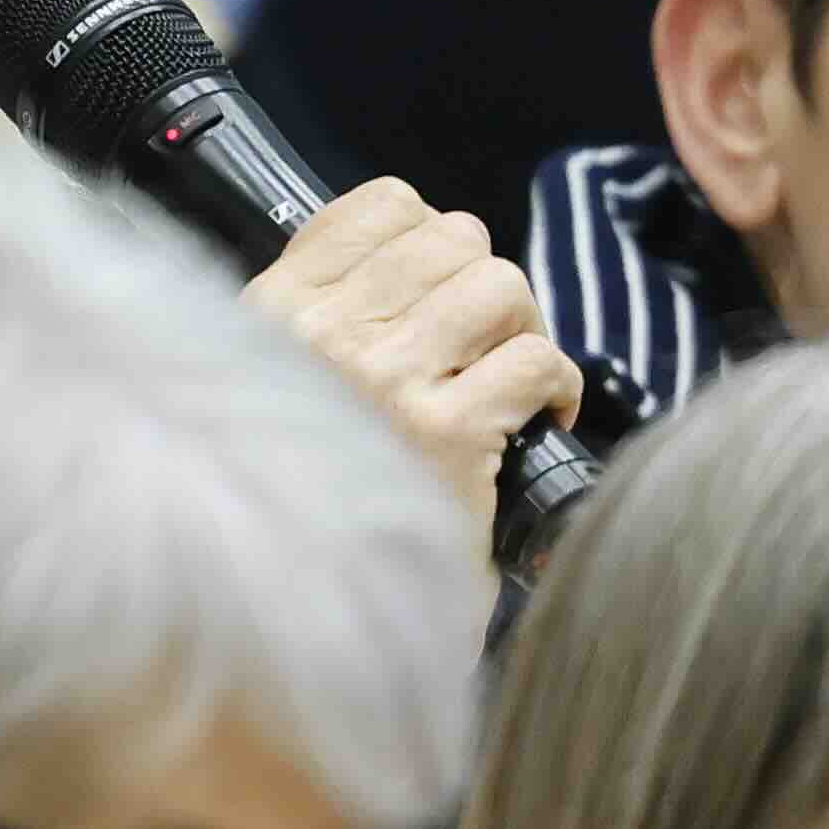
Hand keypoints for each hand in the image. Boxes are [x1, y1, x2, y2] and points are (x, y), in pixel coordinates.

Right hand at [239, 176, 575, 522]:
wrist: (314, 622)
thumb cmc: (310, 507)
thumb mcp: (278, 388)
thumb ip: (324, 314)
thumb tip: (420, 245)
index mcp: (271, 311)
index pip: (381, 207)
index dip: (435, 235)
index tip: (445, 290)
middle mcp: (319, 336)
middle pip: (453, 238)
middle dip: (488, 286)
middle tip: (491, 344)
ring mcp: (383, 382)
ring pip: (499, 287)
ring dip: (525, 328)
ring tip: (514, 376)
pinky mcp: (446, 435)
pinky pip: (534, 360)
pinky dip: (557, 385)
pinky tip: (543, 417)